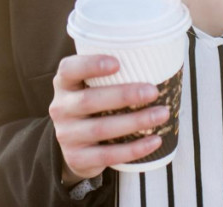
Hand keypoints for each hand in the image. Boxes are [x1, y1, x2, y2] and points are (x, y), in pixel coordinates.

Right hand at [49, 54, 167, 184]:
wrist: (76, 149)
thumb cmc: (93, 107)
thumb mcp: (90, 88)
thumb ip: (110, 76)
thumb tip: (155, 63)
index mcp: (64, 84)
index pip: (68, 69)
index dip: (90, 65)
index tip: (117, 63)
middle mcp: (61, 108)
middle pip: (89, 100)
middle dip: (124, 95)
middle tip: (153, 92)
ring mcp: (66, 135)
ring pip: (101, 128)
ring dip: (135, 121)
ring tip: (161, 114)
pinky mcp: (77, 158)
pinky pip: (108, 155)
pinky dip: (134, 149)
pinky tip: (155, 140)